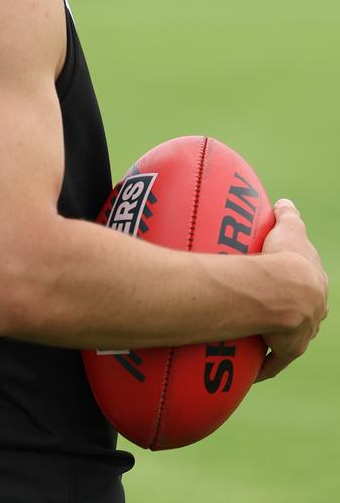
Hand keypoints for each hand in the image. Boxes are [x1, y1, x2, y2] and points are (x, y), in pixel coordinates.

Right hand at [256, 199, 327, 380]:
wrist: (285, 290)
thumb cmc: (286, 256)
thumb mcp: (289, 228)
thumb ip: (288, 214)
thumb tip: (284, 203)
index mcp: (316, 284)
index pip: (309, 284)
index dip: (297, 282)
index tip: (284, 280)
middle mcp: (315, 311)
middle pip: (304, 312)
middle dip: (291, 310)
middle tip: (268, 305)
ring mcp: (303, 332)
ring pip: (291, 335)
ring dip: (277, 335)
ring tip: (257, 329)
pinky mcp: (288, 349)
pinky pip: (275, 361)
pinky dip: (265, 365)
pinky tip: (253, 368)